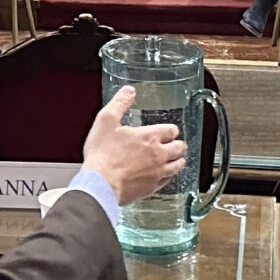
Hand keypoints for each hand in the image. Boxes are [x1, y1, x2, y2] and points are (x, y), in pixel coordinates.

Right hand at [81, 88, 187, 206]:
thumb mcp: (106, 120)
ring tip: (177, 160)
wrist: (100, 184)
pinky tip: (163, 177)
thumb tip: (129, 91)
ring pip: (177, 166)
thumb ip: (119, 103)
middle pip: (178, 148)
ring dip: (178, 161)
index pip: (170, 130)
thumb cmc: (102, 154)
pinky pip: (167, 182)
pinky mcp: (151, 188)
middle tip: (177, 145)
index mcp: (149, 136)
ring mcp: (156, 173)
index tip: (168, 131)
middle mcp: (158, 154)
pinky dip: (168, 177)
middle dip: (178, 145)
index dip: (170, 130)